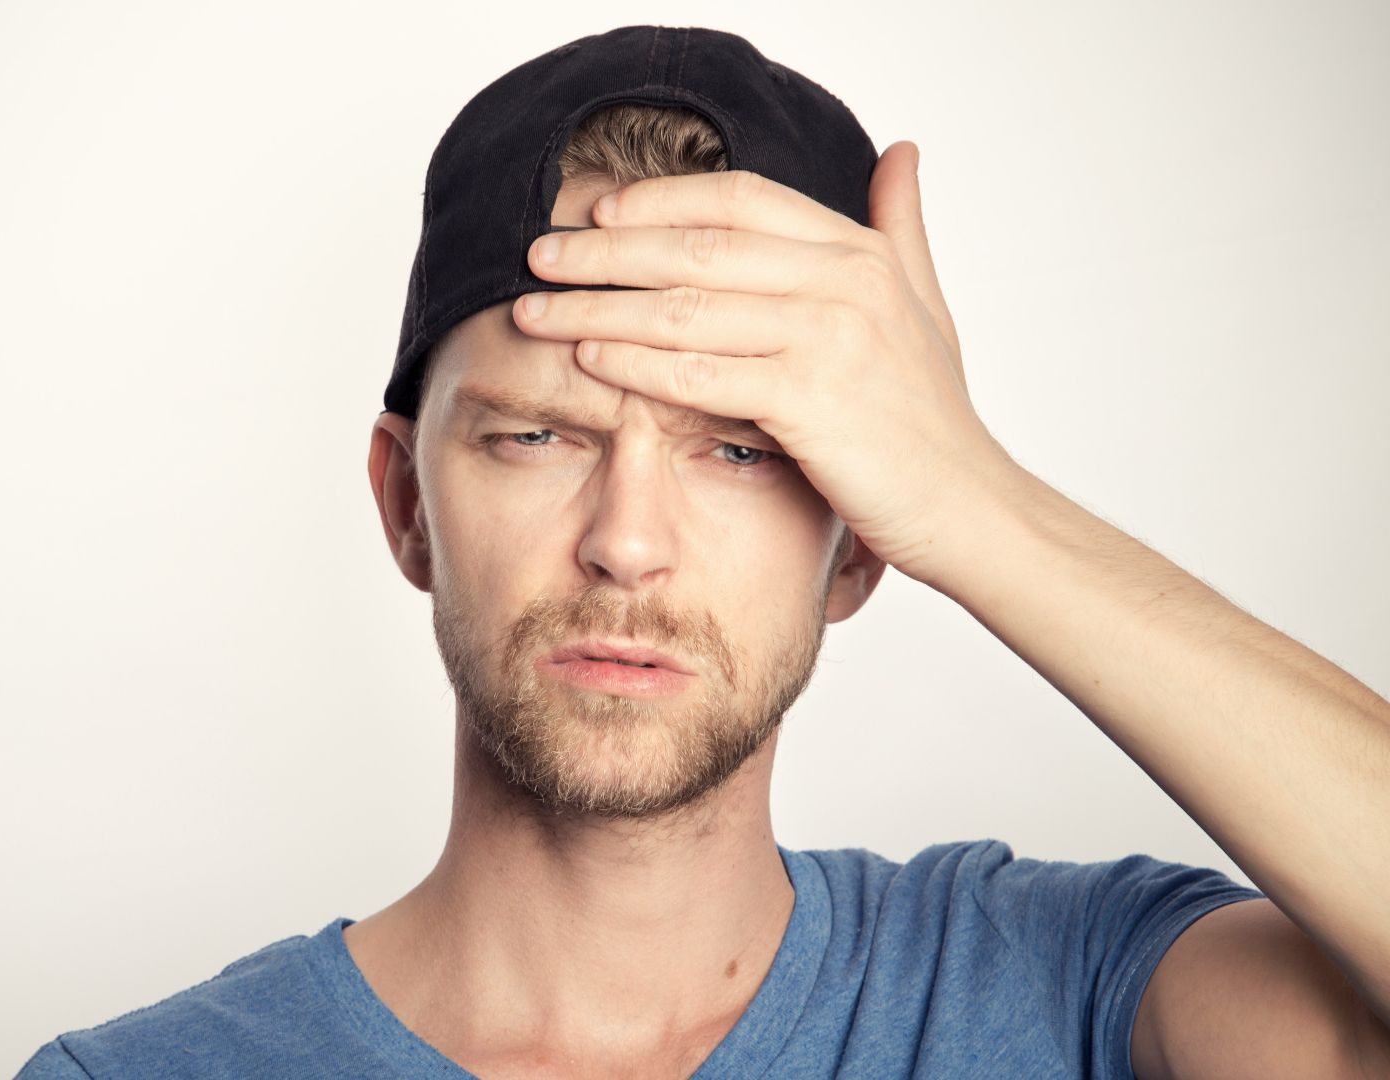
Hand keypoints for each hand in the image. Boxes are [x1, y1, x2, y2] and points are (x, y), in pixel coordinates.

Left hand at [514, 142, 1021, 585]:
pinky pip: (699, 373)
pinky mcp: (811, 402)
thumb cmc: (931, 415)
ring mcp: (829, 338)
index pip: (738, 199)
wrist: (968, 506)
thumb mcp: (923, 305)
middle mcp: (845, 281)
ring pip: (683, 308)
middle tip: (537, 254)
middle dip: (604, 250)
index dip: (658, 200)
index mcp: (859, 251)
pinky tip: (586, 358)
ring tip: (535, 309)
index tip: (594, 211)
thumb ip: (900, 228)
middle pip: (694, 246)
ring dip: (597, 306)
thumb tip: (900, 151)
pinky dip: (634, 363)